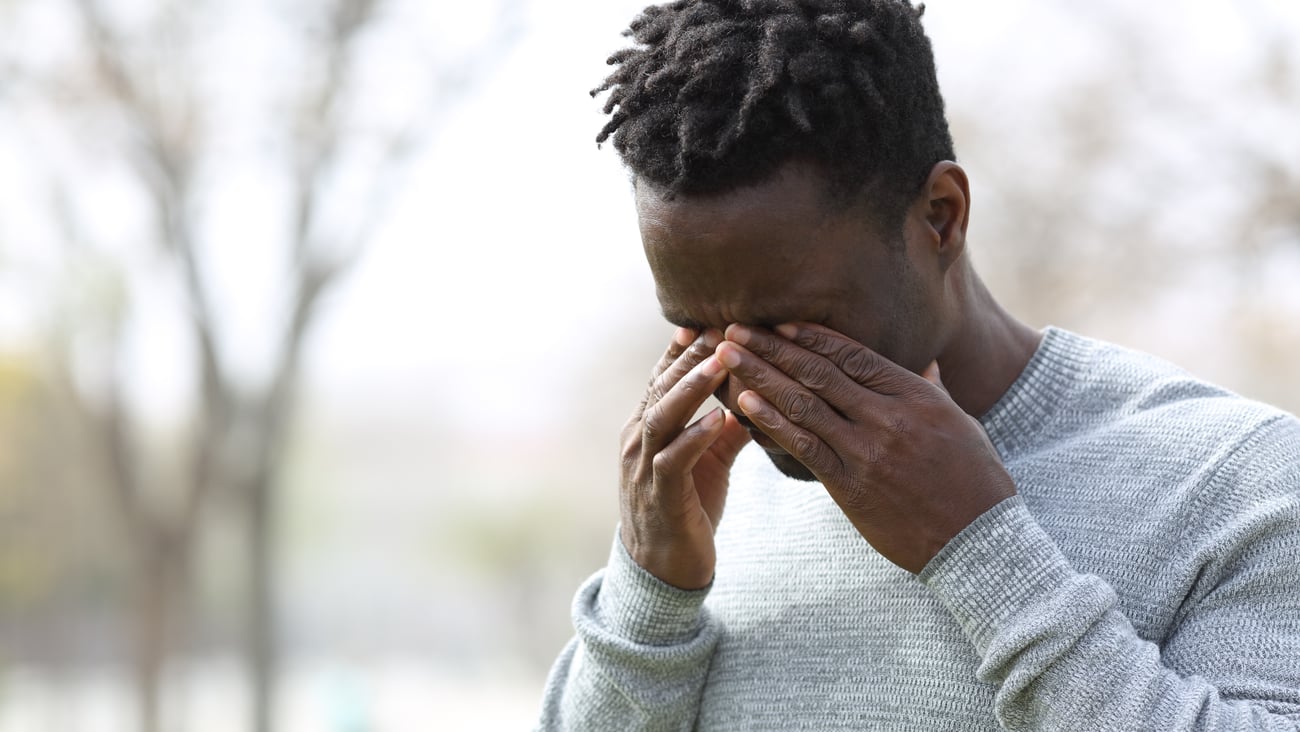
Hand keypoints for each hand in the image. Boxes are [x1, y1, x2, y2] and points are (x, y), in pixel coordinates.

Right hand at [619, 328, 751, 589]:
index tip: (709, 320)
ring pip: (662, 416)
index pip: (663, 378)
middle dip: (692, 357)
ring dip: (692, 387)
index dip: (683, 350)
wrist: (663, 571)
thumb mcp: (708, 462)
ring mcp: (643, 468)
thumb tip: (755, 396)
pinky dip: (694, 436)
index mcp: (647, 428)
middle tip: (723, 326)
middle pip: (662, 387)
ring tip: (722, 361)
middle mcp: (637, 441)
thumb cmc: (686, 509)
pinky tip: (718, 418)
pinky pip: (673, 460)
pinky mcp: (659, 496)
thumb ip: (726, 429)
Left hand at [714, 323, 1015, 573]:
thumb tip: (926, 365)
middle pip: (819, 372)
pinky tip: (744, 403)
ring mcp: (868, 451)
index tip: (779, 323)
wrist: (978, 540)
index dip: (811, 337)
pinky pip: (804, 446)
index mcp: (915, 396)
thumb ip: (934, 391)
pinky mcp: (851, 486)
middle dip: (772, 347)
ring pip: (803, 404)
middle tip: (735, 328)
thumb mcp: (961, 424)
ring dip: (760, 376)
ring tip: (728, 356)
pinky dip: (772, 421)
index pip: (853, 355)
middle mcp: (888, 417)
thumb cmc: (974, 481)